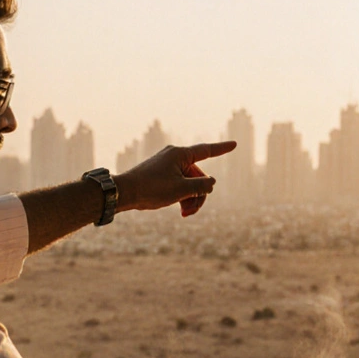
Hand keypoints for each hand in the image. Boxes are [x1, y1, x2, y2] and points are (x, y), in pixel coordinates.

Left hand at [115, 141, 236, 216]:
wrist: (124, 193)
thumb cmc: (151, 189)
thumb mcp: (182, 190)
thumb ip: (202, 185)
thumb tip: (211, 182)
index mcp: (180, 155)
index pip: (206, 151)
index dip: (222, 148)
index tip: (235, 144)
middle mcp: (174, 157)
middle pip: (199, 175)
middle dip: (200, 194)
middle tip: (191, 210)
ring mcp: (167, 166)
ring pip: (190, 183)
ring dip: (191, 198)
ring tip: (185, 213)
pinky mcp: (161, 175)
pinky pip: (179, 184)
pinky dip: (182, 196)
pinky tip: (179, 210)